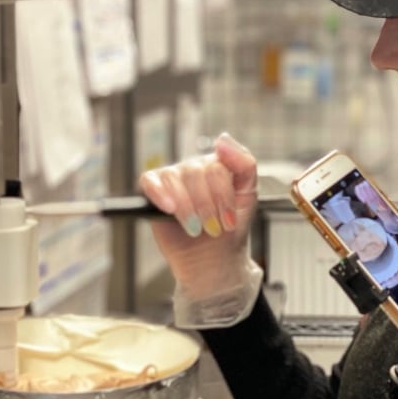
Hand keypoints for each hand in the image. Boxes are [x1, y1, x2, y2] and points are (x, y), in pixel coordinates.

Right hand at [139, 134, 260, 326]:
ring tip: (196, 229)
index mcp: (216, 165)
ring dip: (189, 208)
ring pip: (176, 179)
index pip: (217, 167)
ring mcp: (173, 179)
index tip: (229, 222)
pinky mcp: (153, 192)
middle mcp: (193, 168)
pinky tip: (170, 209)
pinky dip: (160, 193)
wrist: (213, 260)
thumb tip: (223, 137)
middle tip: (213, 229)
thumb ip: (244, 164)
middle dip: (207, 206)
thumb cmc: (229, 228)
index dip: (223, 197)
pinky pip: (149, 181)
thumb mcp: (248, 195)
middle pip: (196, 173)